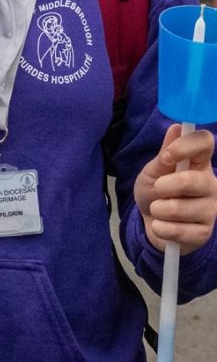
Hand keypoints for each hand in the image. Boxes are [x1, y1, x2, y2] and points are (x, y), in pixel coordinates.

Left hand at [135, 125, 216, 253]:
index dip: (186, 146)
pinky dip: (160, 228)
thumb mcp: (152, 172)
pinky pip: (177, 230)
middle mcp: (210, 184)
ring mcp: (211, 209)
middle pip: (193, 180)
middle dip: (164, 186)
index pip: (206, 143)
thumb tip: (176, 128)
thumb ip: (164, 155)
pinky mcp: (204, 232)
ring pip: (180, 208)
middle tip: (157, 189)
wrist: (151, 223)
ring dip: (158, 210)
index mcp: (199, 164)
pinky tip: (162, 225)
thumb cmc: (155, 193)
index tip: (167, 156)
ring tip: (158, 209)